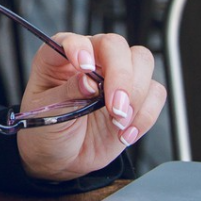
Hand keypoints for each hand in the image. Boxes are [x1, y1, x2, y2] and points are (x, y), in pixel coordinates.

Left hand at [16, 32, 164, 181]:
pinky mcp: (135, 98)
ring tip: (118, 122)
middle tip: (115, 106)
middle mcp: (92, 61)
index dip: (80, 48)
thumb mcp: (45, 114)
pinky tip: (126, 132)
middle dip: (120, 75)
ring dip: (136, 95)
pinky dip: (146, 114)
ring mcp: (115, 77)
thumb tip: (87, 80)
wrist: (61, 159)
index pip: (74, 40)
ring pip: (142, 62)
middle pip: (116, 46)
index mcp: (61, 58)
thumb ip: (66, 94)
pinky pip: (155, 93)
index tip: (84, 67)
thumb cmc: (46, 130)